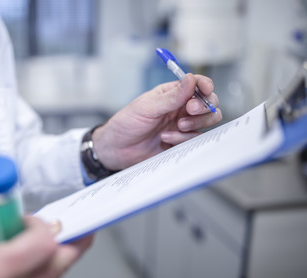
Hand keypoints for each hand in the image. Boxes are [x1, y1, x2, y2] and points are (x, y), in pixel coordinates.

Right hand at [0, 207, 92, 277]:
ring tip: (32, 246)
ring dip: (51, 260)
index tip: (38, 220)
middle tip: (73, 228)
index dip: (45, 226)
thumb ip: (9, 217)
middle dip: (67, 242)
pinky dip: (40, 277)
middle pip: (57, 267)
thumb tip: (43, 218)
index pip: (44, 246)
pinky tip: (26, 266)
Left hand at [93, 73, 221, 169]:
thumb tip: (191, 79)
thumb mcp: (147, 106)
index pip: (197, 84)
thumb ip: (172, 96)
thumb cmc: (127, 123)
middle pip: (208, 103)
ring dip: (194, 124)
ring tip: (176, 127)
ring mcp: (182, 125)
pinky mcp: (181, 142)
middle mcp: (180, 108)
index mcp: (173, 94)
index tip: (206, 90)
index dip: (205, 86)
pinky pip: (194, 139)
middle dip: (203, 107)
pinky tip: (166, 139)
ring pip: (206, 122)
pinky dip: (183, 139)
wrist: (117, 149)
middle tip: (189, 111)